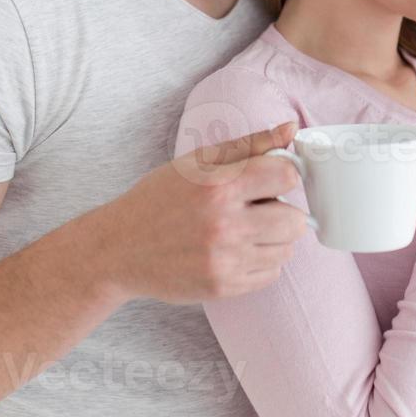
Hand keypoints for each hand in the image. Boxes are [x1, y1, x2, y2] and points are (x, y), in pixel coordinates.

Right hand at [98, 122, 310, 302]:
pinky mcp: (223, 287)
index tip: (270, 179)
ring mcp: (224, 260)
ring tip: (244, 229)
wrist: (120, 249)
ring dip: (273, 238)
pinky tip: (235, 251)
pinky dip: (260, 262)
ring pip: (286, 250)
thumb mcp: (199, 161)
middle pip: (296, 220)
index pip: (287, 176)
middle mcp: (224, 224)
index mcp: (219, 185)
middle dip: (283, 211)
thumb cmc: (160, 198)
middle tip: (259, 208)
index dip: (283, 175)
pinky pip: (271, 274)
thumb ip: (250, 144)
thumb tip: (291, 128)